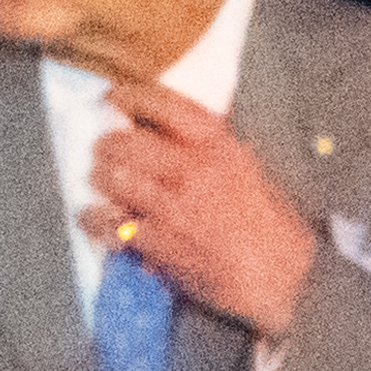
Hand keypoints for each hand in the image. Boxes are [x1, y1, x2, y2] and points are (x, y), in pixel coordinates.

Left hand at [90, 81, 316, 337]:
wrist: (280, 275)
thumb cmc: (265, 221)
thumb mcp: (245, 166)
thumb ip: (206, 145)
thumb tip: (160, 125)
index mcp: (218, 143)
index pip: (163, 104)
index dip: (130, 96)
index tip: (112, 96)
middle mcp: (192, 168)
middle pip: (125, 143)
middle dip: (106, 146)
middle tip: (101, 151)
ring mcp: (174, 206)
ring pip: (113, 179)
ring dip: (99, 179)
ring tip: (98, 182)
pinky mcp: (160, 242)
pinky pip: (111, 224)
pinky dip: (94, 219)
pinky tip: (91, 218)